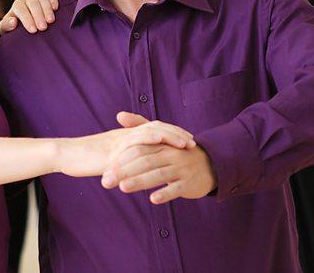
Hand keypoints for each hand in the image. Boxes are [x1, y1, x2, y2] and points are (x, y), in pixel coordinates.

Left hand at [0, 0, 58, 33]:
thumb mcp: (5, 30)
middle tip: (43, 28)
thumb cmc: (14, 31)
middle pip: (32, 3)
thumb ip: (5, 26)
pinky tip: (56, 9)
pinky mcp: (48, 2)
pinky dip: (54, 2)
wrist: (23, 31)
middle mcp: (27, 1)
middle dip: (38, 15)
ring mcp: (38, 0)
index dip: (26, 18)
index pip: (20, 8)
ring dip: (47, 10)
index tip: (33, 30)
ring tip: (50, 21)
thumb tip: (13, 22)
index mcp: (17, 6)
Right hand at [57, 112, 195, 177]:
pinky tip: (165, 148)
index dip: (169, 133)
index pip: (151, 129)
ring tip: (186, 145)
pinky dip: (154, 141)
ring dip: (170, 136)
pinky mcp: (116, 147)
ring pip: (151, 131)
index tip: (184, 139)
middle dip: (176, 133)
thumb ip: (119, 159)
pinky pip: (138, 140)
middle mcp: (125, 133)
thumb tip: (130, 167)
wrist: (66, 154)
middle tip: (192, 141)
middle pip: (156, 127)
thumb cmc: (82, 158)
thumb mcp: (105, 159)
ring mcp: (121, 139)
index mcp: (124, 135)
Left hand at [100, 112, 215, 204]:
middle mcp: (170, 154)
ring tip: (123, 188)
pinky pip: (177, 188)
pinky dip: (165, 193)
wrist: (210, 164)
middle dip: (124, 172)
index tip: (104, 171)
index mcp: (161, 144)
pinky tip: (153, 199)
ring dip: (140, 181)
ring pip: (159, 174)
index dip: (120, 160)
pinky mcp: (189, 183)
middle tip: (106, 182)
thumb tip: (118, 114)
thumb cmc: (179, 152)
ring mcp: (180, 168)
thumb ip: (140, 126)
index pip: (138, 149)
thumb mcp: (162, 138)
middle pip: (145, 161)